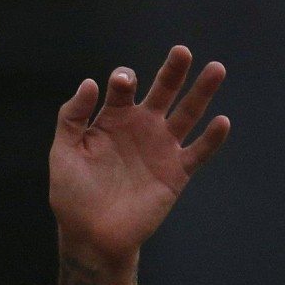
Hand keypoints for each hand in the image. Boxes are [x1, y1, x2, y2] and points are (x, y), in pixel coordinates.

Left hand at [48, 46, 229, 261]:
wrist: (91, 234)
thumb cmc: (73, 193)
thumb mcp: (63, 152)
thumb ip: (72, 117)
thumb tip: (89, 82)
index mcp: (111, 120)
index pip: (122, 91)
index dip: (123, 81)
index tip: (122, 81)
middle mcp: (139, 128)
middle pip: (161, 92)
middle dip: (172, 72)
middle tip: (181, 51)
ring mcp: (160, 149)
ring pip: (186, 115)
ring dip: (201, 93)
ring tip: (216, 69)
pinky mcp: (176, 172)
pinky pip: (198, 152)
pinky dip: (211, 138)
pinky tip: (221, 121)